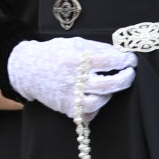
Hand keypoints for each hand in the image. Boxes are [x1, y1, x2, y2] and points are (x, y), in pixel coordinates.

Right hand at [5, 37, 135, 121]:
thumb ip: (98, 49)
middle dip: (126, 78)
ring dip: (108, 94)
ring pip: (99, 102)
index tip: (130, 59)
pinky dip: (94, 108)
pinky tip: (94, 97)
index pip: (110, 60)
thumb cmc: (53, 53)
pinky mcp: (66, 108)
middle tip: (129, 73)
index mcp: (78, 59)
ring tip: (108, 86)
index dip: (125, 59)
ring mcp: (70, 96)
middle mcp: (75, 79)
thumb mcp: (75, 44)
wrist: (28, 69)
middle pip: (109, 84)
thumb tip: (121, 54)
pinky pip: (87, 114)